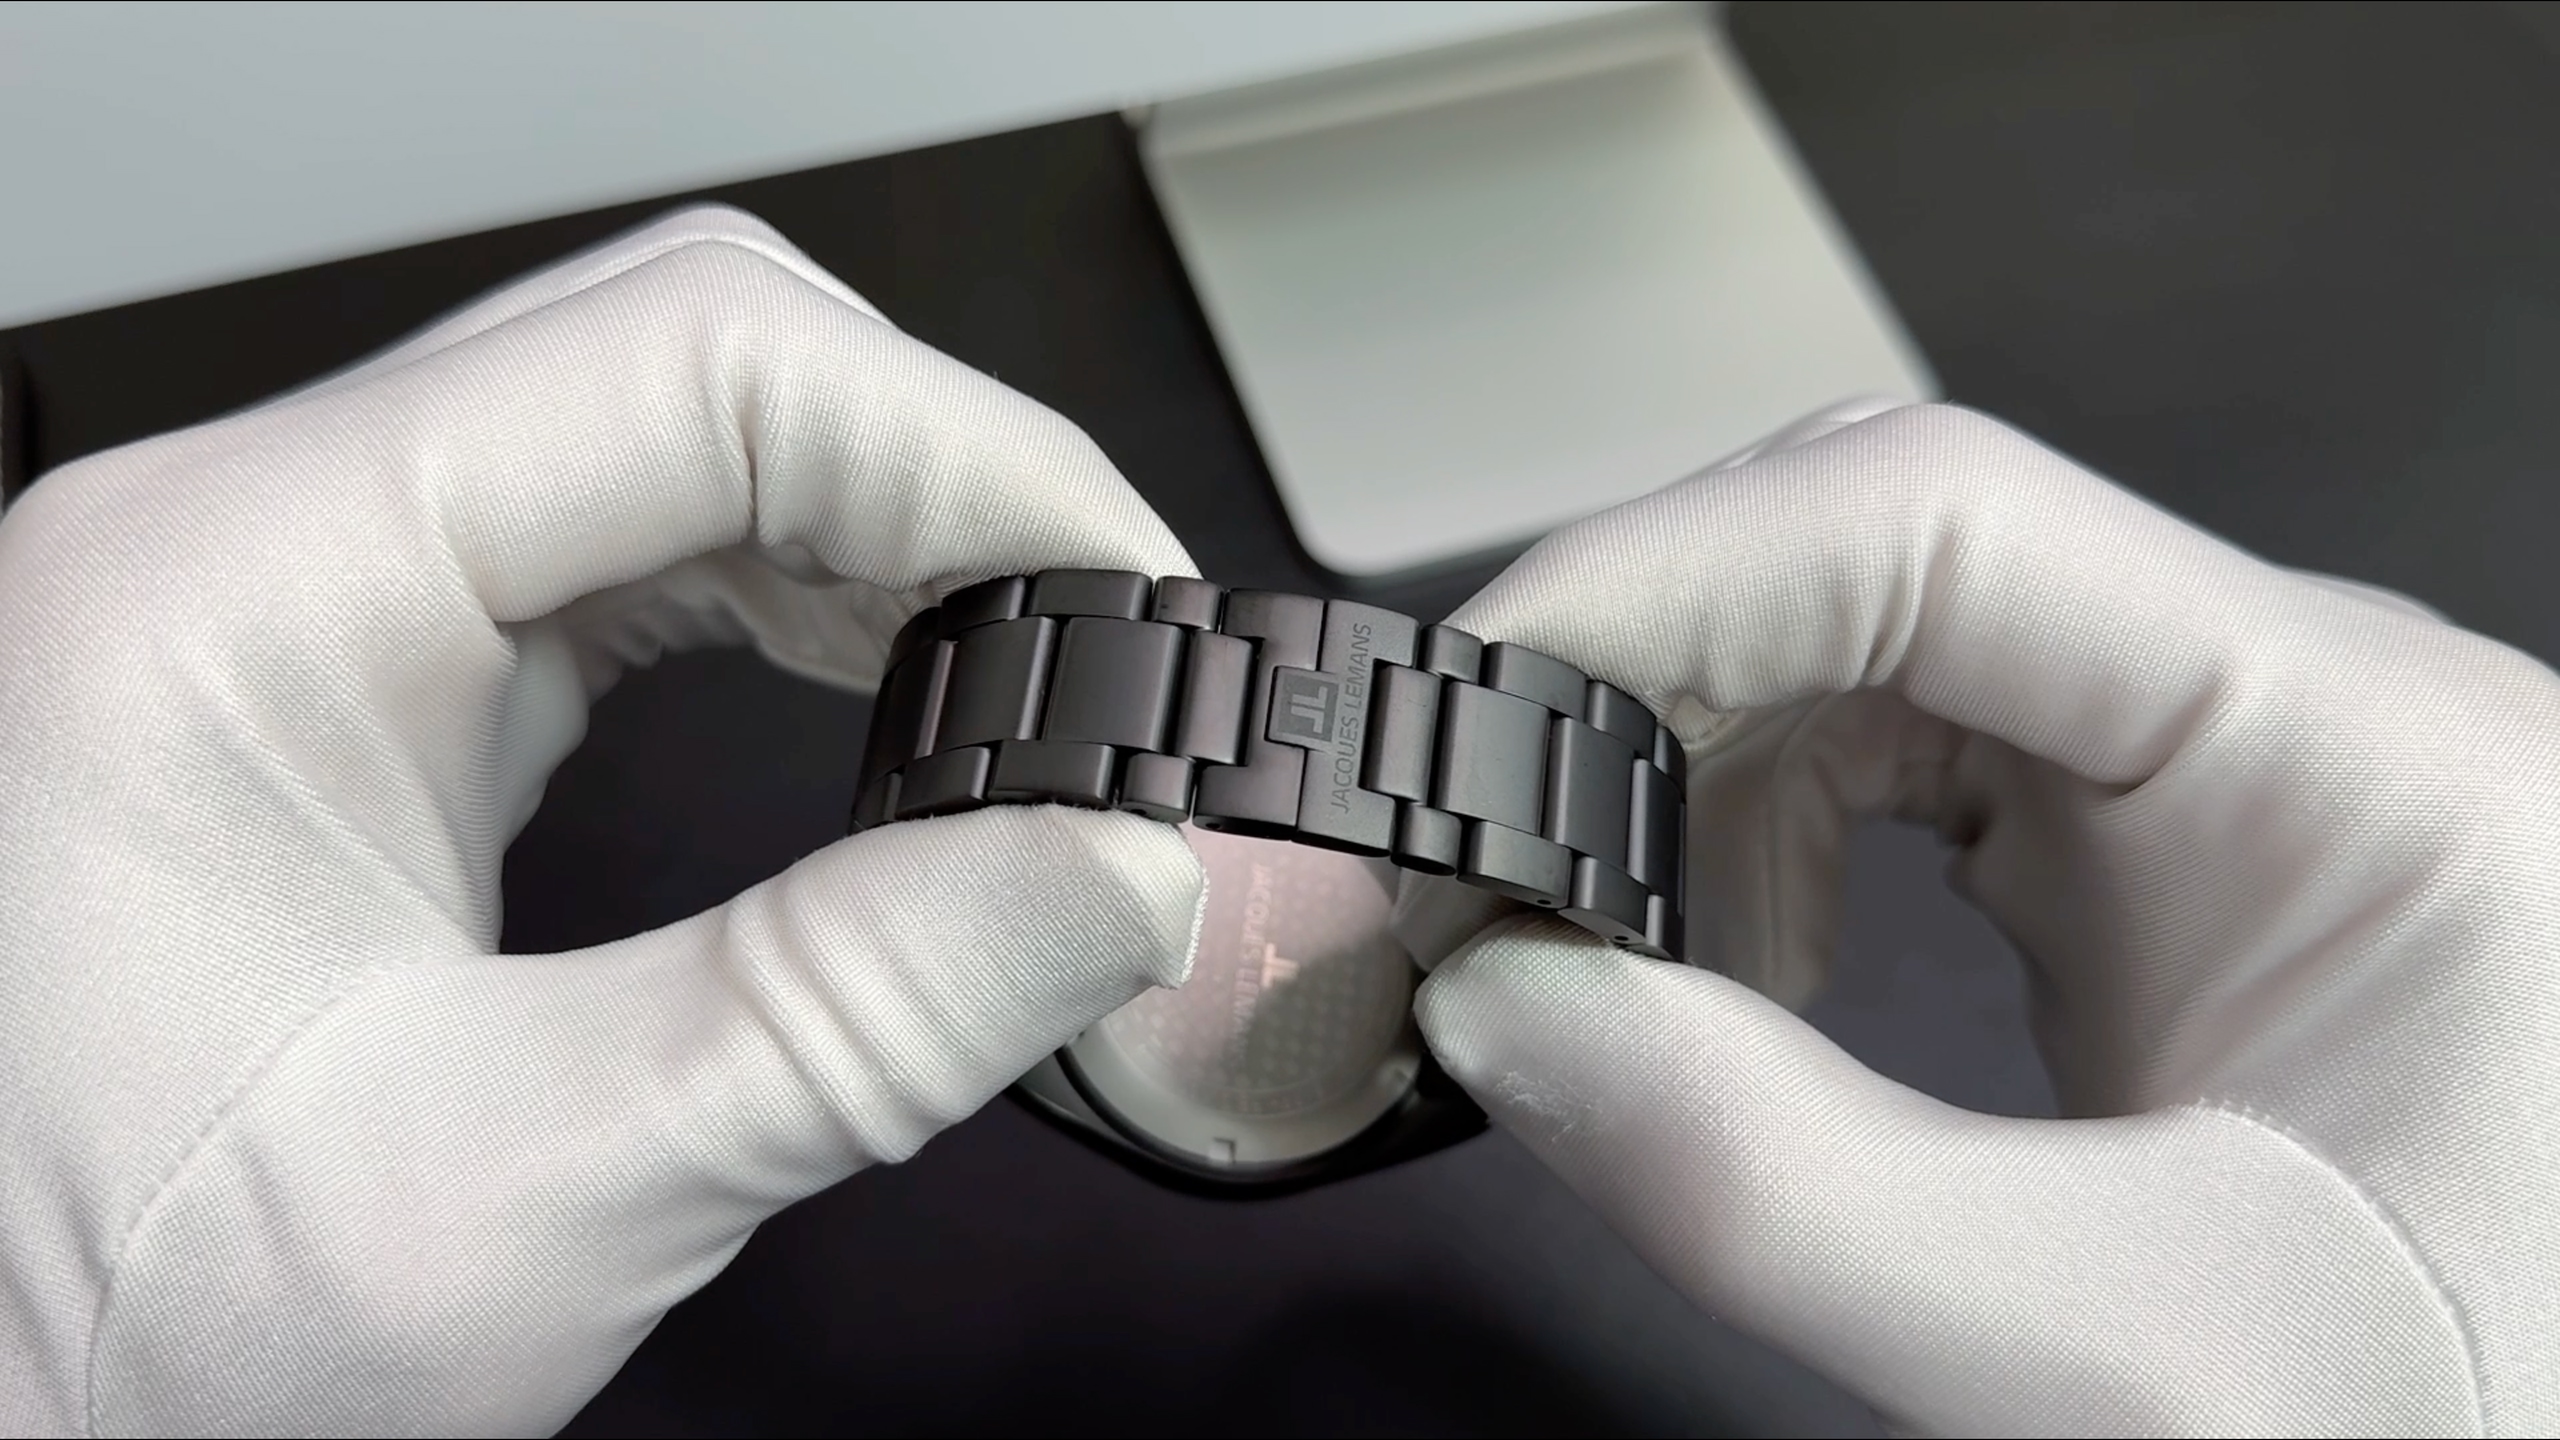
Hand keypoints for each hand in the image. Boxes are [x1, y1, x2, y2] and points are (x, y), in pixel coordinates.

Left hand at [0, 206, 1204, 1436]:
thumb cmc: (74, 1342)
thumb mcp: (502, 1207)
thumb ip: (842, 1022)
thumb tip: (1112, 875)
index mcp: (235, 595)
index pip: (692, 366)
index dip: (962, 453)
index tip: (1123, 593)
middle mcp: (244, 546)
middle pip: (682, 354)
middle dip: (931, 476)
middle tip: (1097, 634)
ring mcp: (285, 601)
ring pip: (654, 436)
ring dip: (868, 534)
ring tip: (1021, 670)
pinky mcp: (332, 681)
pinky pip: (602, 554)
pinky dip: (778, 600)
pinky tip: (876, 688)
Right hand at [1400, 399, 2558, 1436]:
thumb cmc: (2490, 1426)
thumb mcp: (2142, 1355)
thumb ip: (1797, 1196)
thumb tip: (1504, 1013)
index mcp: (2360, 749)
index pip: (1942, 519)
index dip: (1662, 580)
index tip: (1471, 704)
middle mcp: (2300, 710)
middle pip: (1885, 559)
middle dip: (1644, 687)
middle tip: (1475, 852)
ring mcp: (2233, 778)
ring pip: (1879, 651)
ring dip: (1693, 778)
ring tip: (1611, 961)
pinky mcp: (2175, 863)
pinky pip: (1920, 763)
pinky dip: (1768, 844)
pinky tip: (1739, 974)